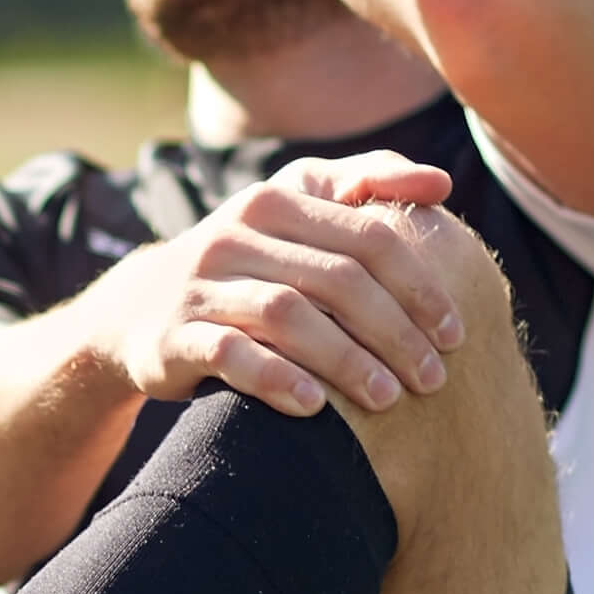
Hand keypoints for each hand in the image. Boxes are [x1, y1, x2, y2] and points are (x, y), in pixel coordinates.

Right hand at [71, 155, 473, 417]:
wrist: (138, 307)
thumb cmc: (246, 262)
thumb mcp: (296, 210)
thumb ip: (365, 186)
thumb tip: (442, 186)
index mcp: (278, 198)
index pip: (368, 237)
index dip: (420, 287)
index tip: (456, 334)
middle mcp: (236, 233)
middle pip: (336, 279)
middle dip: (394, 332)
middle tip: (433, 379)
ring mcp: (201, 284)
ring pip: (287, 315)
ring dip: (347, 361)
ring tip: (388, 399)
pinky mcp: (173, 335)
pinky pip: (231, 355)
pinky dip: (277, 379)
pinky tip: (316, 407)